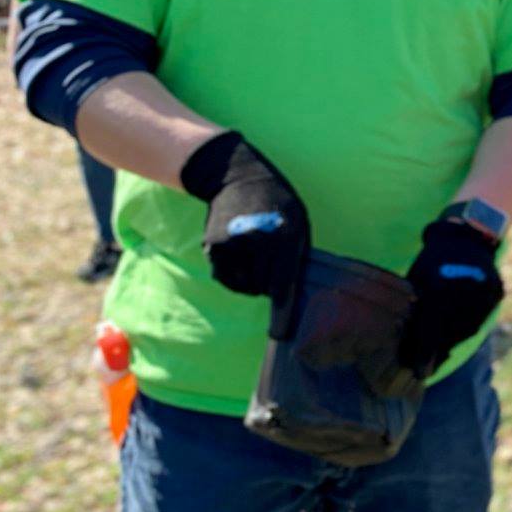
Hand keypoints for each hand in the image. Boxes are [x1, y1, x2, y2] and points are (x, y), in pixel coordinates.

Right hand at [179, 131, 310, 316]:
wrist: (238, 177)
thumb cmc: (278, 204)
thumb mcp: (299, 223)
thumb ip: (297, 257)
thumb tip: (293, 294)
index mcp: (284, 237)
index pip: (283, 284)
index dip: (282, 312)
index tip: (281, 334)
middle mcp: (256, 244)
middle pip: (264, 287)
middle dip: (271, 283)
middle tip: (272, 260)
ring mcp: (231, 246)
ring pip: (244, 285)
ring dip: (252, 279)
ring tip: (256, 254)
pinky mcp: (213, 248)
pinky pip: (226, 278)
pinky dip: (235, 275)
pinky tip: (240, 255)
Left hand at [401, 218, 505, 378]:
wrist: (466, 236)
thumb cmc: (432, 261)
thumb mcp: (417, 283)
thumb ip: (415, 312)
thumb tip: (407, 346)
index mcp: (440, 288)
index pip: (429, 330)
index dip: (421, 353)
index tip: (415, 373)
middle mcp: (465, 292)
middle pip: (448, 334)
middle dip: (434, 352)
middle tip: (424, 367)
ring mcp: (484, 293)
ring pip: (466, 330)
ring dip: (451, 342)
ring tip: (439, 353)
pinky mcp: (496, 294)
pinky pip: (479, 320)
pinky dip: (465, 329)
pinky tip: (455, 336)